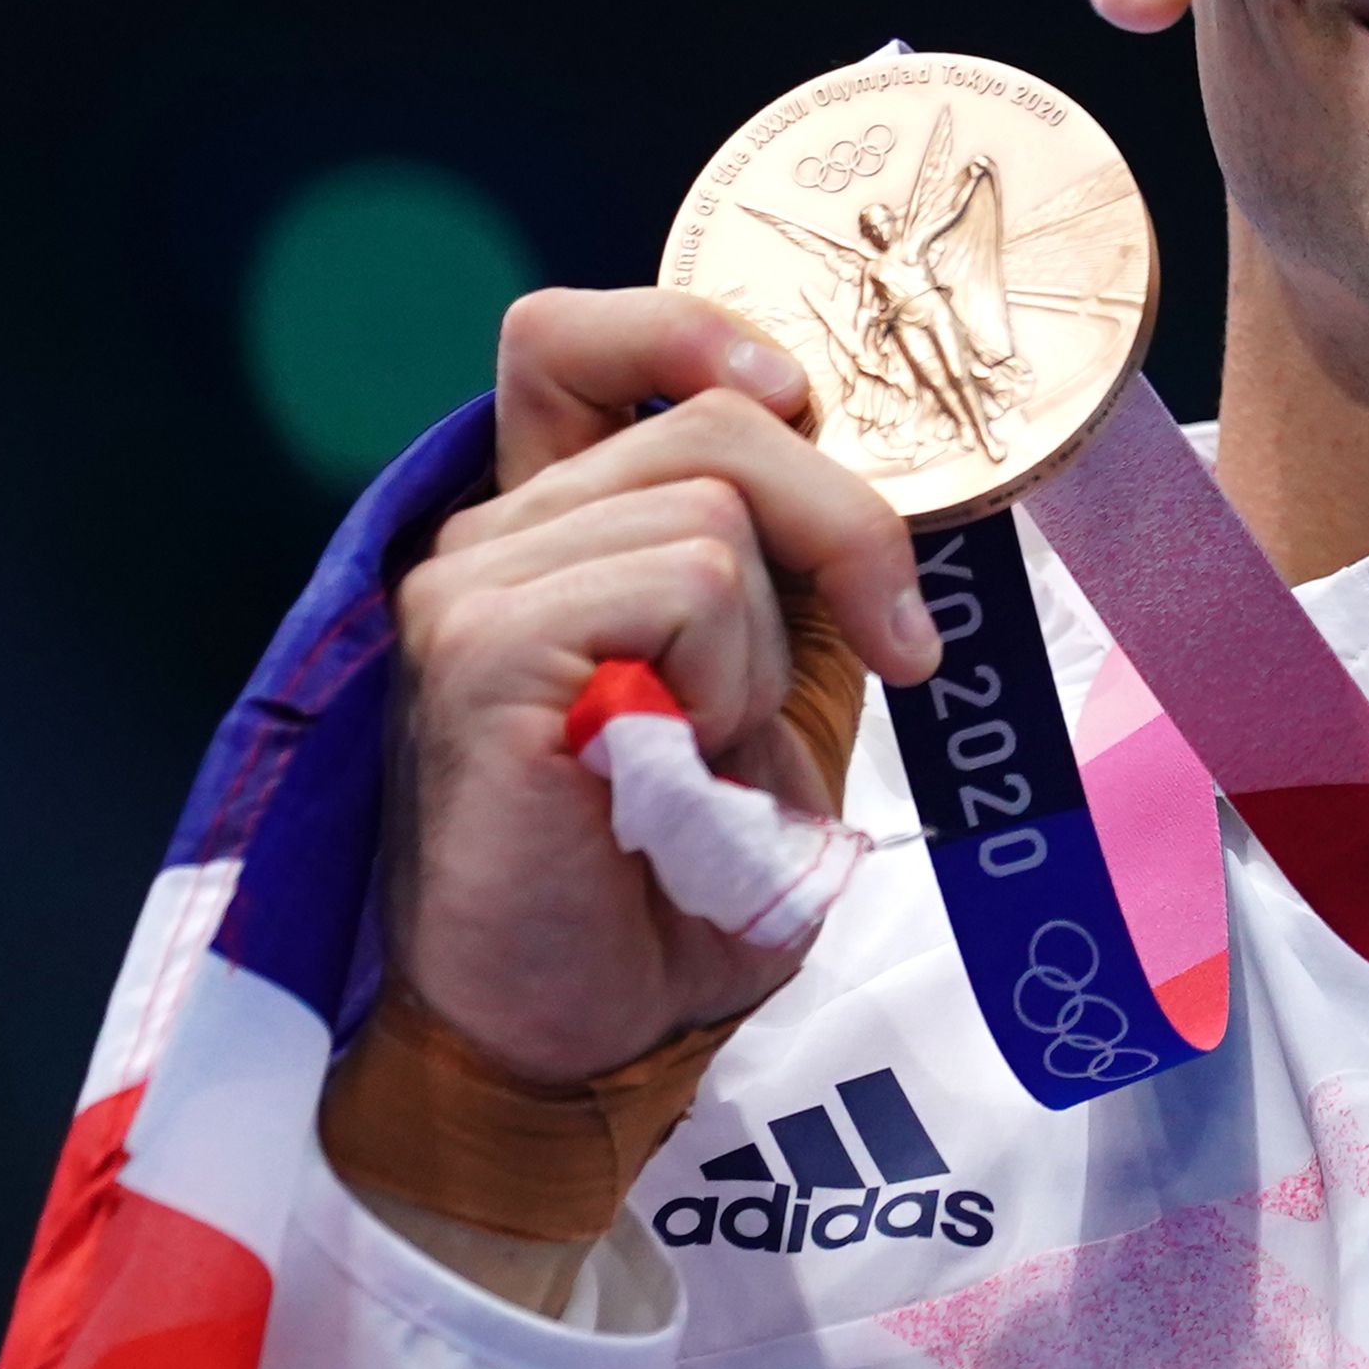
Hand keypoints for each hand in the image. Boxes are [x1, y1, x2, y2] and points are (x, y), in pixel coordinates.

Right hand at [386, 288, 942, 1084]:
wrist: (585, 1037)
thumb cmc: (671, 880)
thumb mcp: (769, 694)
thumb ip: (788, 576)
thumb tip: (872, 482)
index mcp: (550, 536)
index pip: (572, 341)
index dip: (690, 331)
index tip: (799, 404)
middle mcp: (491, 542)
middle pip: (708, 416)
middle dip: (845, 524)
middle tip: (898, 644)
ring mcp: (470, 590)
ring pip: (712, 508)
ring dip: (763, 650)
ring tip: (703, 757)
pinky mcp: (480, 652)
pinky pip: (683, 581)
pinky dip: (723, 679)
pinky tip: (667, 768)